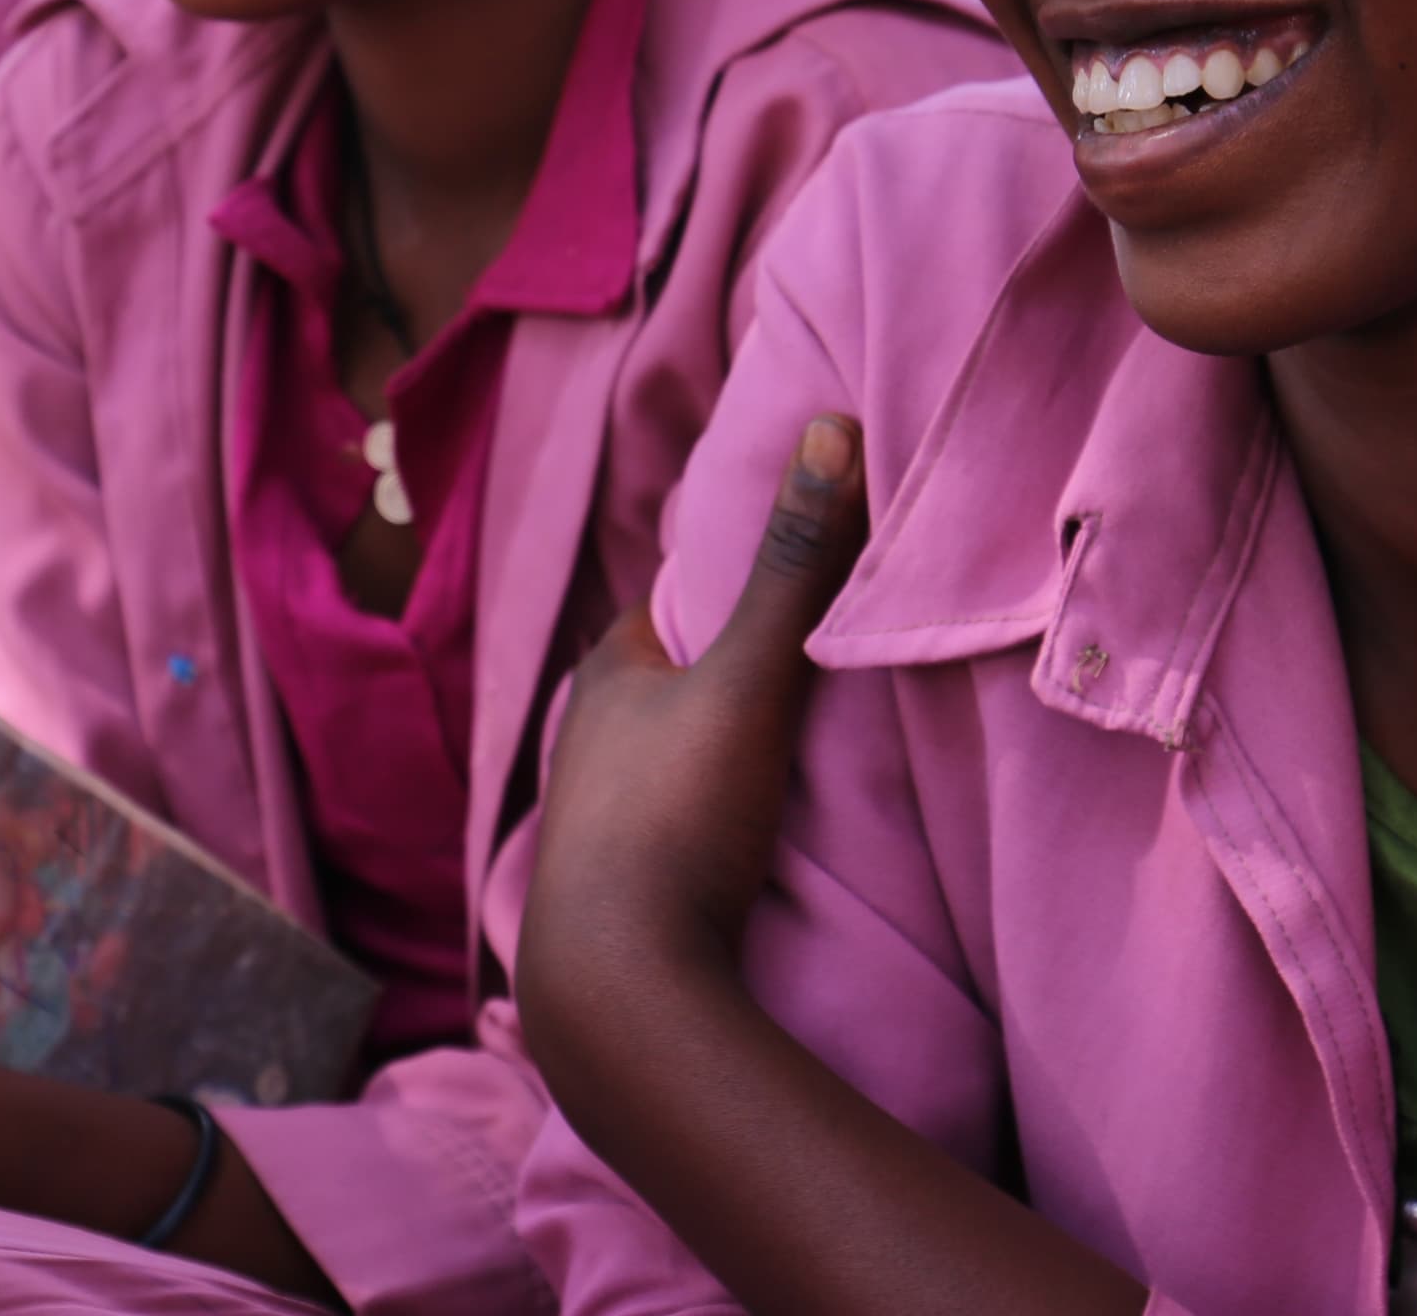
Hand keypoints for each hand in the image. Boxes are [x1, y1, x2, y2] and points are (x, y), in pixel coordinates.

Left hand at [524, 414, 869, 991]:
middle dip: (737, 671)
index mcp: (607, 673)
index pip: (679, 601)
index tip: (805, 581)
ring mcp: (595, 820)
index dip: (740, 587)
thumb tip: (831, 427)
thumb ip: (795, 567)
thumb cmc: (676, 819)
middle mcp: (585, 736)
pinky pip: (678, 825)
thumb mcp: (750, 681)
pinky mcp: (614, 889)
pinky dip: (715, 815)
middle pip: (679, 680)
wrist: (620, 990)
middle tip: (821, 666)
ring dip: (725, 751)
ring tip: (802, 756)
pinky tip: (755, 839)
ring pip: (674, 756)